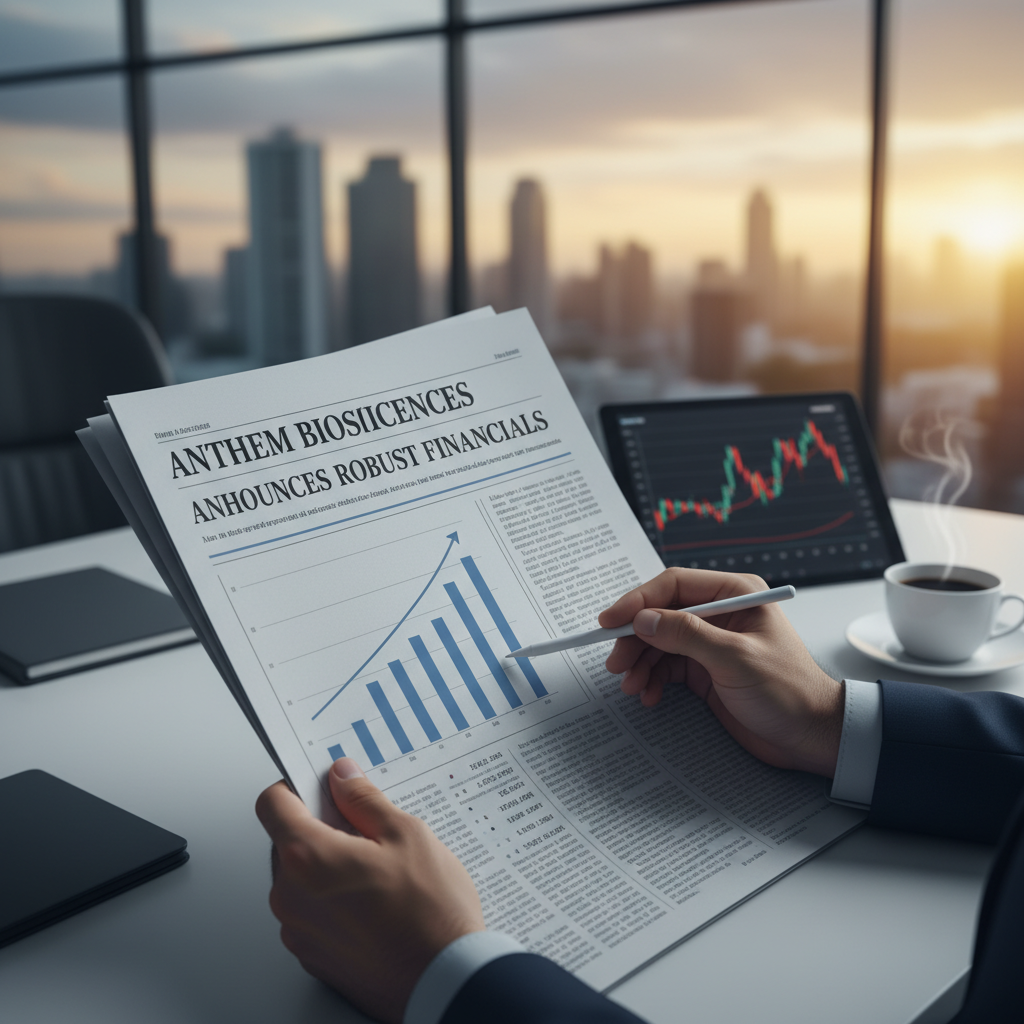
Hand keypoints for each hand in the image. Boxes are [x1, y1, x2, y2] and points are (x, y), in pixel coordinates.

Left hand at [255, 758, 484, 1023]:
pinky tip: (374, 903)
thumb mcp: (405, 834)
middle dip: (320, 830)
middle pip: (288, 843)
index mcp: (308, 857)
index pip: (272, 804)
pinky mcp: (313, 958)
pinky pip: (311, 915)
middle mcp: (291, 897)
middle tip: (365, 832)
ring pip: (300, 880)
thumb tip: (342, 778)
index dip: (295, 787)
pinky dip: (333, 902)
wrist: (444, 981)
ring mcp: (299, 932)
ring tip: (379, 873)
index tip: (320, 787)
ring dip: (327, 869)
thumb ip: (363, 800)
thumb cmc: (430, 912)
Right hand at [599, 568, 842, 776]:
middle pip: (661, 613)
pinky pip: (667, 666)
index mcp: (735, 594)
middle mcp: (720, 613)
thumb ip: (687, 635)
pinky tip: (648, 694)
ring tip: (631, 685)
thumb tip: (643, 619)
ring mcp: (711, 642)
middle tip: (615, 661)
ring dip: (640, 662)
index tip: (611, 621)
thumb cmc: (788, 691)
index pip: (674, 585)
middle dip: (635, 638)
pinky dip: (652, 679)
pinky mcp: (705, 669)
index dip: (638, 601)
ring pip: (659, 642)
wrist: (810, 737)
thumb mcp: (735, 658)